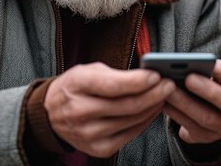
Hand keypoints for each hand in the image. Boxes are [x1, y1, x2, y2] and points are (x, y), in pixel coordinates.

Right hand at [45, 62, 175, 156]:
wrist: (51, 114)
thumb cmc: (76, 87)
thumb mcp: (88, 71)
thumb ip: (116, 74)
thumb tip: (149, 76)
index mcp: (77, 86)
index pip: (113, 86)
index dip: (138, 81)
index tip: (157, 75)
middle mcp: (80, 113)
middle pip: (127, 106)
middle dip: (154, 94)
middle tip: (169, 85)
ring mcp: (88, 134)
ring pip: (132, 120)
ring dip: (153, 107)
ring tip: (164, 95)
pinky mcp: (98, 149)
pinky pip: (130, 134)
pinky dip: (145, 121)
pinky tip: (152, 110)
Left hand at [163, 59, 220, 143]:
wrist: (213, 119)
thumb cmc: (209, 89)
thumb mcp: (214, 80)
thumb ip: (205, 73)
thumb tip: (187, 64)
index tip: (211, 62)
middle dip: (207, 89)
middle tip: (188, 78)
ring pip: (206, 117)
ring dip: (185, 103)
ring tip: (169, 90)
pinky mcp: (205, 137)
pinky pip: (190, 127)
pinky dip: (176, 114)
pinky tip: (164, 102)